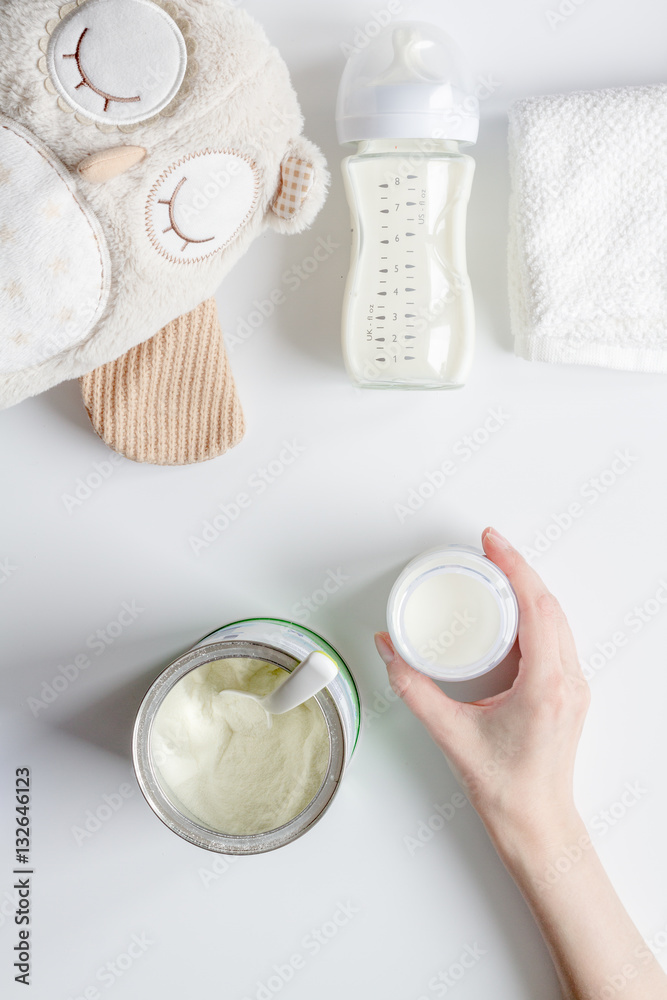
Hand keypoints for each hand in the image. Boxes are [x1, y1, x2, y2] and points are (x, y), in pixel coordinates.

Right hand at [375, 527, 590, 848]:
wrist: (536, 823)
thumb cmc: (505, 789)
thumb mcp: (450, 734)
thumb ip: (413, 688)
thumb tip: (389, 650)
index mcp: (546, 685)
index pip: (536, 608)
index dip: (514, 568)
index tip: (492, 545)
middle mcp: (567, 681)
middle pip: (549, 606)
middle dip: (519, 570)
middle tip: (488, 549)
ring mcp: (573, 686)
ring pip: (557, 620)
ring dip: (529, 590)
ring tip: (498, 572)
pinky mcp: (568, 692)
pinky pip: (556, 638)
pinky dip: (535, 614)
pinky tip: (514, 610)